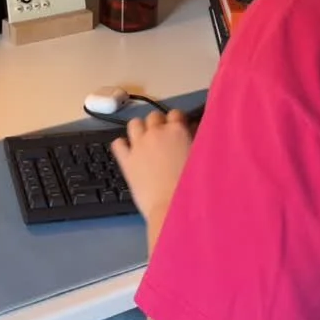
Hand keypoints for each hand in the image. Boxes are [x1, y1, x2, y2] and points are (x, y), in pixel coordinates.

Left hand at [112, 110, 191, 224]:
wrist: (173, 206)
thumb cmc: (194, 184)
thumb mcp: (201, 157)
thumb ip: (198, 139)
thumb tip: (193, 129)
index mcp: (176, 130)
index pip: (175, 114)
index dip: (178, 121)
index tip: (181, 130)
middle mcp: (155, 132)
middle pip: (153, 116)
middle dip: (159, 124)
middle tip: (164, 138)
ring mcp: (138, 145)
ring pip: (134, 124)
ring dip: (140, 129)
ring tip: (146, 141)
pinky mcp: (126, 160)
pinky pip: (118, 143)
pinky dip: (123, 145)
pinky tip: (129, 152)